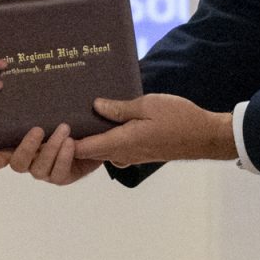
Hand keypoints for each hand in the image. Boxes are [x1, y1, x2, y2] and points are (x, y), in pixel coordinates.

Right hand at [0, 124, 103, 185]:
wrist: (91, 134)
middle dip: (27, 147)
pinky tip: (71, 143)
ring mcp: (44, 172)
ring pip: (39, 169)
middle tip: (39, 129)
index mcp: (21, 146)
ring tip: (64, 128)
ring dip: (51, 148)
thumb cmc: (65, 122)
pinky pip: (58, 173)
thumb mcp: (49, 117)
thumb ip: (32, 117)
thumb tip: (14, 113)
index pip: (2, 154)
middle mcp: (29, 162)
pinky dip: (64, 157)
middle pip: (18, 164)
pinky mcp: (61, 178)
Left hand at [72, 94, 235, 165]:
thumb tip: (95, 106)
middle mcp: (124, 153)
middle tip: (61, 120)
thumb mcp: (147, 105)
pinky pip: (115, 148)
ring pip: (103, 149)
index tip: (54, 128)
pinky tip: (104, 122)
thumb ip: (120, 108)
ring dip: (89, 139)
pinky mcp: (140, 152)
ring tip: (78, 118)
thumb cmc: (178, 117)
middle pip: (91, 151)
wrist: (204, 136)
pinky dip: (104, 138)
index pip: (86, 148)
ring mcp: (132, 154)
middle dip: (74, 140)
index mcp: (122, 142)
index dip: (68, 142)